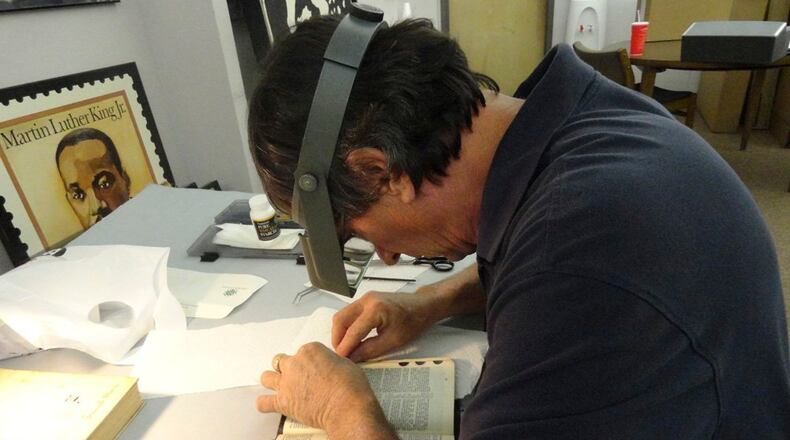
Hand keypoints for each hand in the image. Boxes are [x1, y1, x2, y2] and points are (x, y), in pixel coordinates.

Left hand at [257, 342, 394, 437]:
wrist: (347, 408)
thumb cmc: (351, 386)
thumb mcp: (345, 363)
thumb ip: (330, 361)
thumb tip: (329, 366)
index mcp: (310, 350)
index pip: (303, 351)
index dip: (308, 361)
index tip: (314, 368)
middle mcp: (295, 363)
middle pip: (282, 361)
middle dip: (289, 368)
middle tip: (298, 376)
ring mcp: (287, 383)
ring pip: (267, 377)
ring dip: (273, 381)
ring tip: (280, 386)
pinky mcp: (283, 402)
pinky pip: (263, 402)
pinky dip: (264, 403)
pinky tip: (268, 404)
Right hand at [332, 264, 484, 361]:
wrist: (423, 305)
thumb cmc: (413, 323)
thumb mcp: (394, 341)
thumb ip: (370, 350)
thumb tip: (352, 359)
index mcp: (375, 310)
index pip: (353, 332)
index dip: (344, 348)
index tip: (340, 362)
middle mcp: (366, 300)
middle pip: (340, 320)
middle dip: (337, 339)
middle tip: (341, 355)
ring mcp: (364, 298)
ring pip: (342, 315)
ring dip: (340, 333)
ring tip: (346, 349)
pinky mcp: (365, 300)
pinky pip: (349, 313)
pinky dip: (346, 327)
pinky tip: (352, 339)